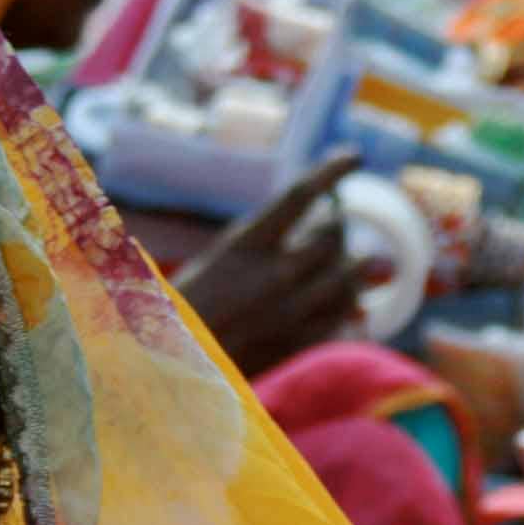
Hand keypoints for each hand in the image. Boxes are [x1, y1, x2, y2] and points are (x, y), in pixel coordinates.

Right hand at [172, 152, 361, 375]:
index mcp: (245, 244)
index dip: (332, 171)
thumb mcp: (221, 261)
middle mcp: (274, 273)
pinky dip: (349, 303)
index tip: (353, 156)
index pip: (300, 194)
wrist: (170, 368)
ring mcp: (290, 310)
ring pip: (349, 275)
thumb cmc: (186, 308)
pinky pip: (344, 315)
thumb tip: (323, 232)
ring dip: (353, 265)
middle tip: (333, 226)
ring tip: (344, 262)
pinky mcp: (299, 343)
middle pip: (333, 234)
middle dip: (338, 227)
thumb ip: (268, 243)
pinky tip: (343, 299)